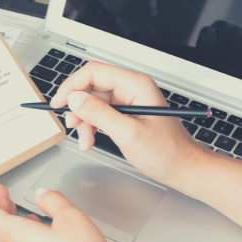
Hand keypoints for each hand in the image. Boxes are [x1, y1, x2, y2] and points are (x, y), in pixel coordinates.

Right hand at [51, 61, 203, 188]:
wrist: (183, 168)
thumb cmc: (167, 152)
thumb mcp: (128, 133)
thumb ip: (99, 114)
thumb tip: (74, 98)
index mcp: (135, 85)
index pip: (94, 72)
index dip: (72, 86)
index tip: (59, 103)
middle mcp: (131, 88)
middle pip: (91, 87)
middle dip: (78, 108)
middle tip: (72, 126)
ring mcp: (128, 101)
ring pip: (92, 103)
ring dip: (84, 121)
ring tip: (85, 140)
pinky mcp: (125, 114)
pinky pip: (100, 114)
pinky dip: (91, 127)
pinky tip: (90, 140)